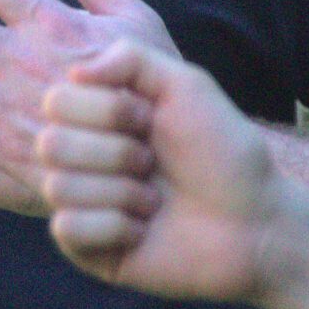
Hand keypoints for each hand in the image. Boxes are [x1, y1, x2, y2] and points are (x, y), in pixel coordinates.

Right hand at [36, 40, 282, 305]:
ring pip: (59, 187)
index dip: (109, 110)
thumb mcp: (186, 84)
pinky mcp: (88, 249)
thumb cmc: (225, 152)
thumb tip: (75, 72)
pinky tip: (144, 232)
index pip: (57, 100)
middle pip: (51, 144)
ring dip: (122, 192)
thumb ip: (131, 58)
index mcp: (98, 117)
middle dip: (116, 153)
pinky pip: (67, 229)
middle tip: (153, 164)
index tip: (151, 119)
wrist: (257, 220)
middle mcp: (83, 158)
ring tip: (155, 201)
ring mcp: (82, 204)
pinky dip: (115, 228)